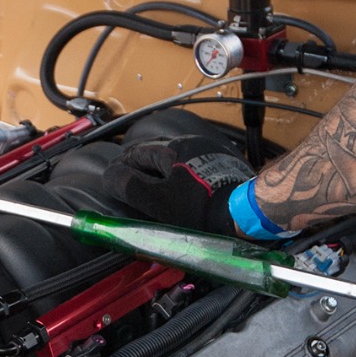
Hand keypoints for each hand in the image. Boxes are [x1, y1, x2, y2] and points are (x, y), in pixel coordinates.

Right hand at [103, 135, 254, 235]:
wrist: (245, 214)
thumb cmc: (200, 209)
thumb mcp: (157, 202)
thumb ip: (129, 186)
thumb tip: (110, 175)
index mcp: (173, 148)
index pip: (137, 152)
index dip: (123, 166)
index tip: (116, 178)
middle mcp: (194, 143)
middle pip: (159, 152)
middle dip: (144, 165)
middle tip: (135, 181)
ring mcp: (212, 152)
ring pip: (180, 158)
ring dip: (166, 169)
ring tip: (159, 187)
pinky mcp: (227, 164)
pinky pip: (198, 165)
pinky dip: (186, 175)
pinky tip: (186, 190)